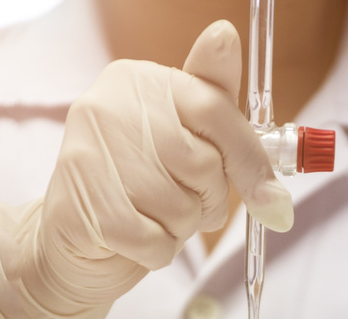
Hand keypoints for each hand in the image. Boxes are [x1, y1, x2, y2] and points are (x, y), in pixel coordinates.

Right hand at [0, 21, 292, 318]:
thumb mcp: (183, 143)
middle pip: (202, 164)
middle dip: (208, 200)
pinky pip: (153, 242)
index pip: (214, 108)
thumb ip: (214, 110)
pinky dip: (158, 253)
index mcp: (138, 82)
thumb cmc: (140, 190)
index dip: (249, 160)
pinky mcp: (80, 208)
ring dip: (180, 229)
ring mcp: (87, 156)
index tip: (272, 200)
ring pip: (180, 208)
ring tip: (155, 218)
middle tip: (188, 205)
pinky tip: (138, 241)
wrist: (76, 241)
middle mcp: (106, 107)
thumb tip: (227, 35)